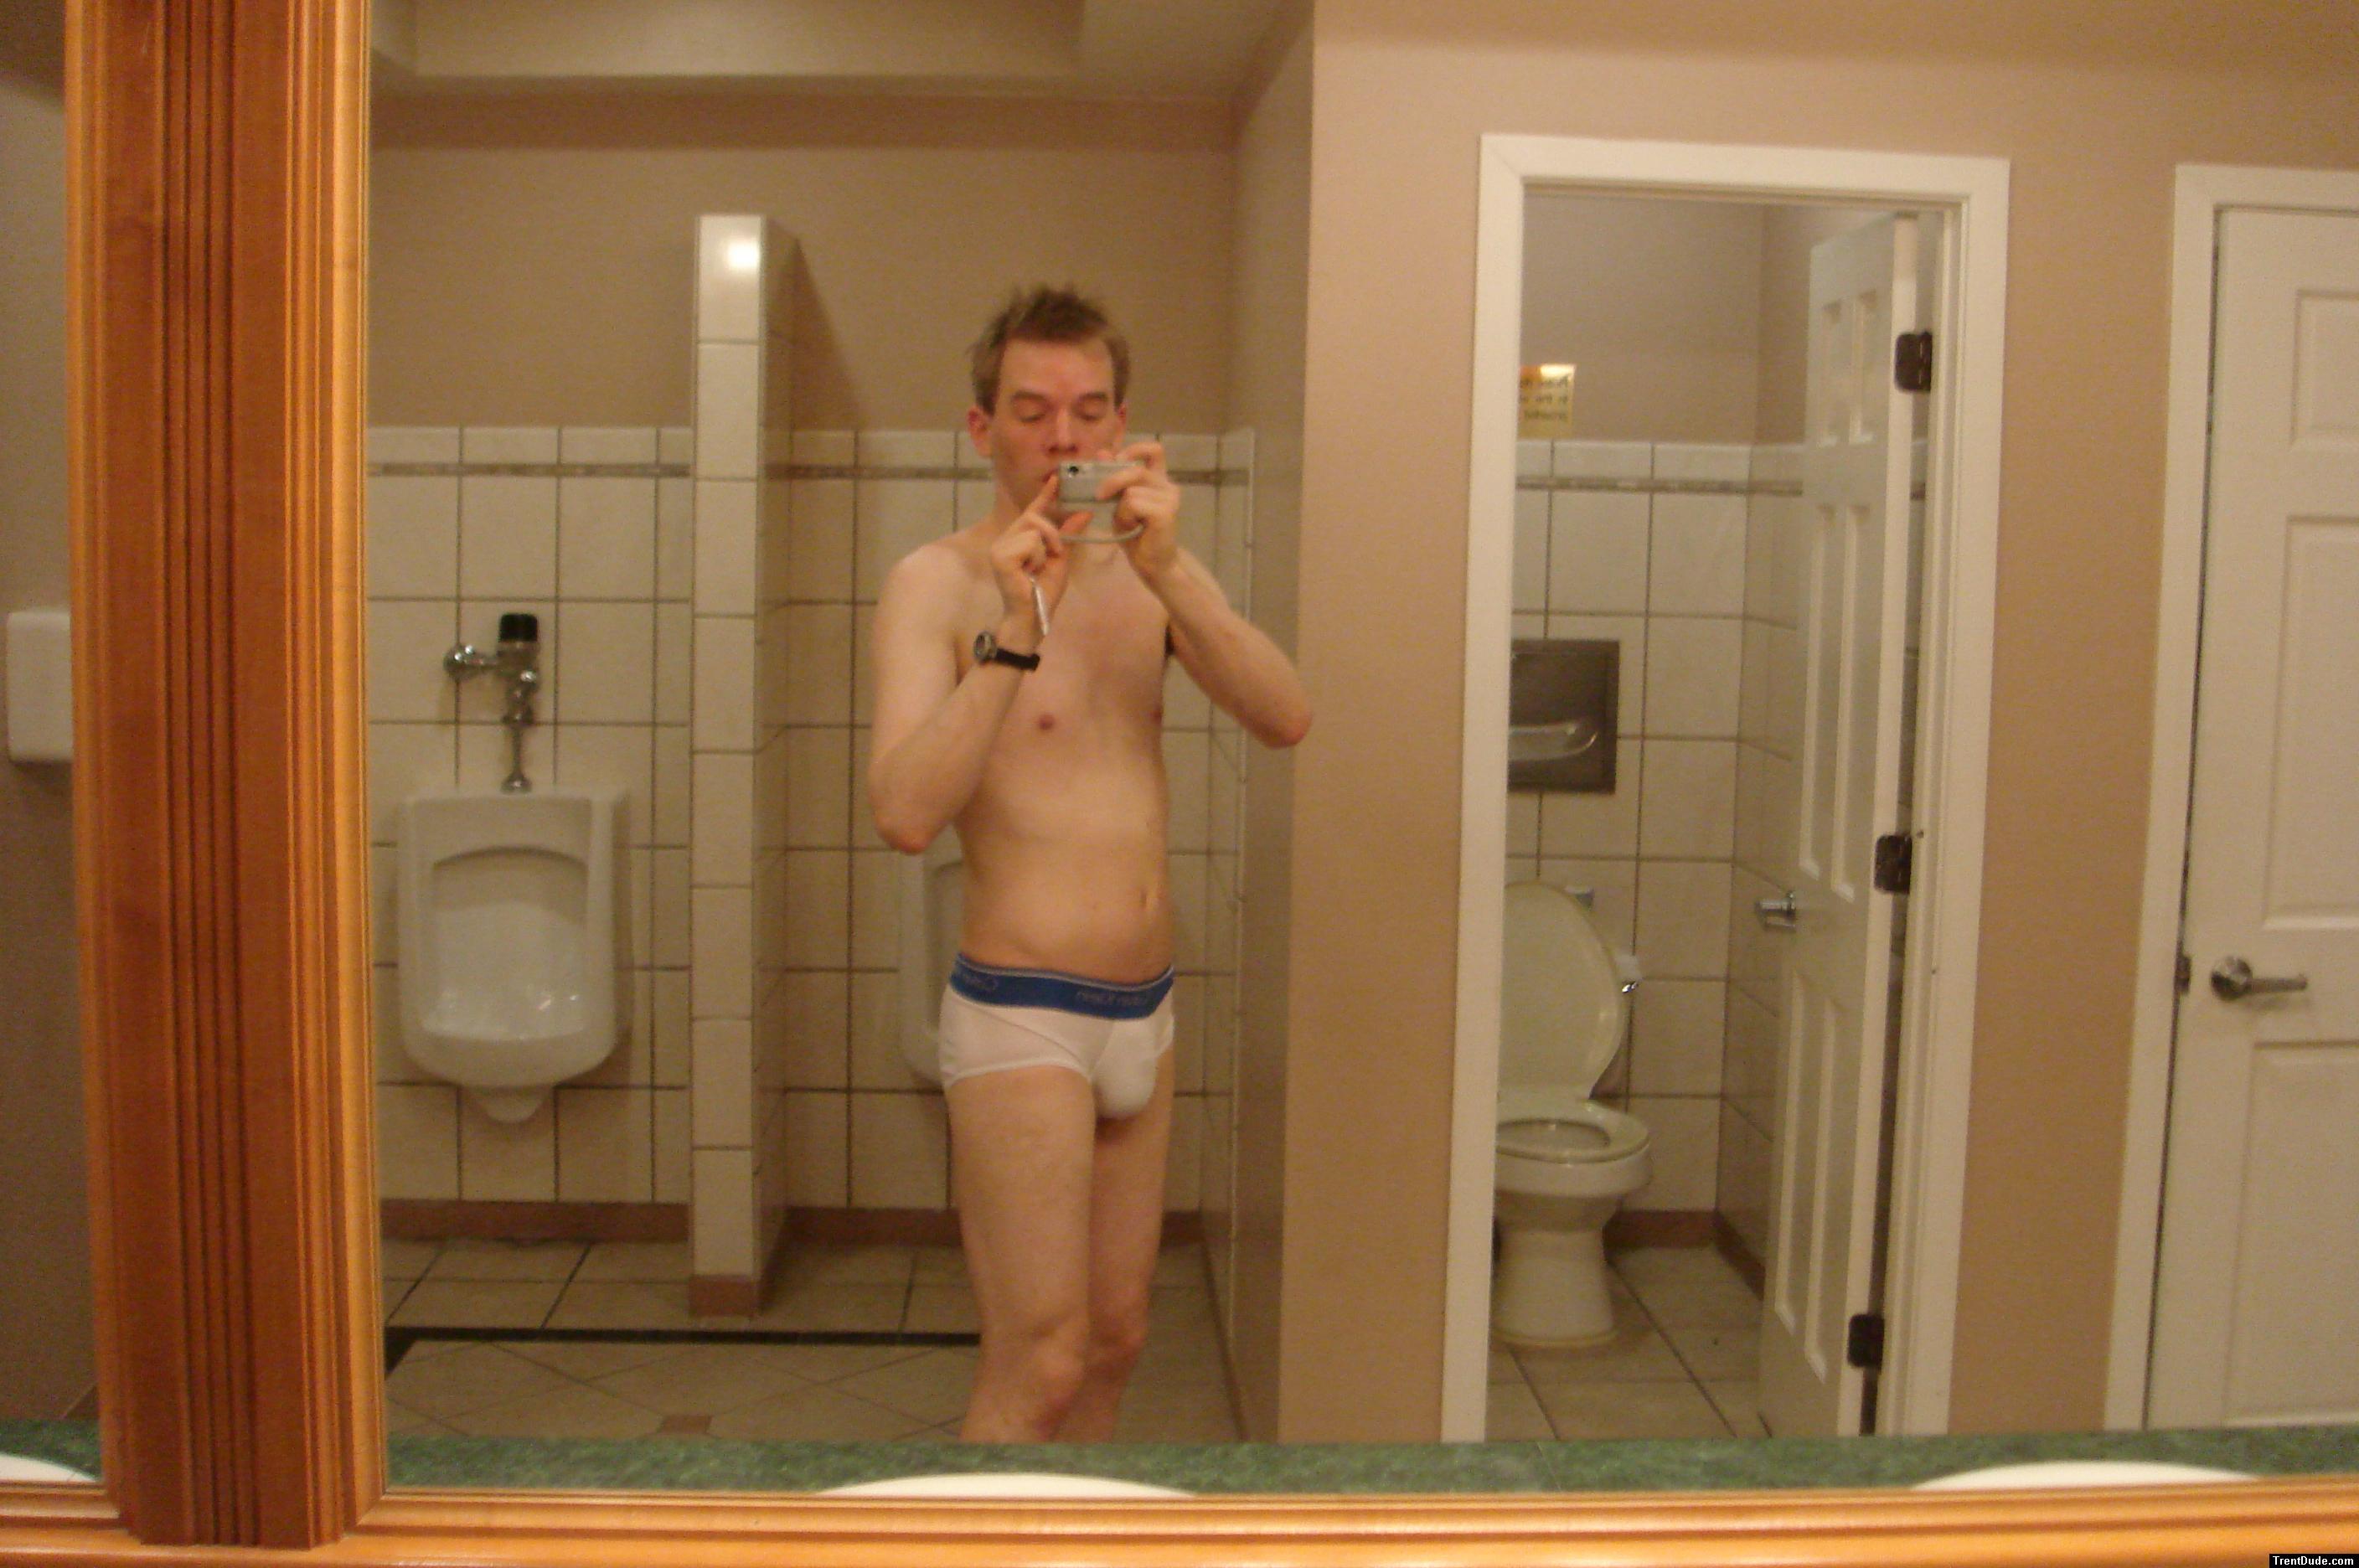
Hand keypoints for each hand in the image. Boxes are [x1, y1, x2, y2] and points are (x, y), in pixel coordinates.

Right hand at [988, 471, 1089, 639]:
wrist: (1033, 618)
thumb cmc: (1044, 592)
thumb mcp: (1062, 558)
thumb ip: (1069, 535)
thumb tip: (1085, 511)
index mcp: (1018, 538)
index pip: (1033, 510)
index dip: (1045, 494)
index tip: (1057, 477)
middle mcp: (1005, 538)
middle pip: (1034, 516)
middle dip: (1052, 533)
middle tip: (1056, 553)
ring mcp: (999, 546)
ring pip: (1034, 529)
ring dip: (1045, 549)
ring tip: (1038, 568)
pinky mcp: (1000, 556)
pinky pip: (1030, 542)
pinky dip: (1037, 557)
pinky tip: (1030, 572)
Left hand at [1101, 440, 1180, 583]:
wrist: (1152, 564)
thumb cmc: (1136, 535)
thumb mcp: (1118, 504)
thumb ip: (1112, 478)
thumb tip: (1102, 452)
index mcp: (1159, 479)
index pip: (1154, 450)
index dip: (1134, 450)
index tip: (1117, 462)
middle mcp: (1168, 485)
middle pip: (1135, 469)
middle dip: (1111, 481)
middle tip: (1099, 496)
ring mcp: (1169, 498)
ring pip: (1131, 489)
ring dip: (1120, 508)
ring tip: (1128, 522)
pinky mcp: (1166, 512)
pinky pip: (1134, 503)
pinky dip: (1126, 516)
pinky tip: (1134, 527)